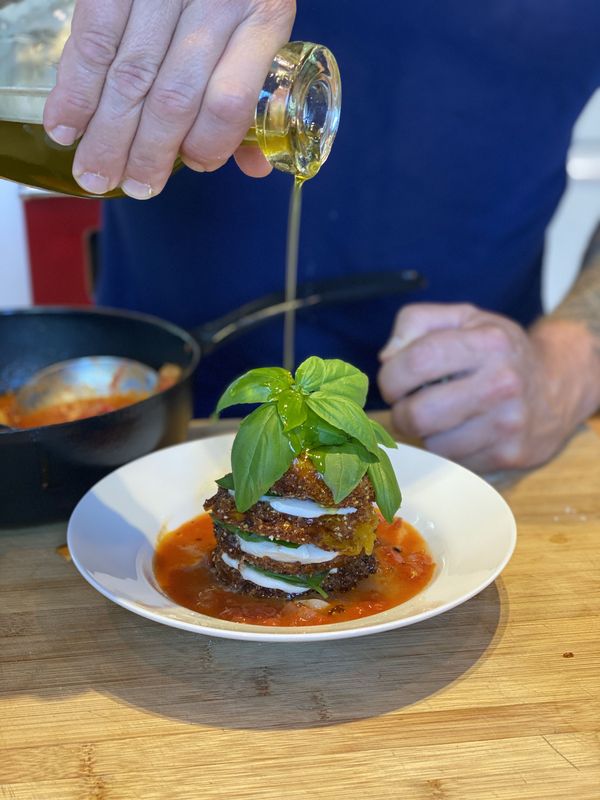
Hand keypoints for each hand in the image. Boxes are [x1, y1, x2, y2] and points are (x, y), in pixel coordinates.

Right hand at [43, 0, 295, 197]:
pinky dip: (74, 89)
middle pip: (172, 98)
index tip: (193, 165)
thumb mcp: (261, 27)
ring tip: (93, 174)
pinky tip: (64, 127)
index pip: (228, 102)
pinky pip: (91, 39)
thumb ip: (258, 94)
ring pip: (128, 76)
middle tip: (132, 187)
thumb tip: (255, 167)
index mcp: (261, 15)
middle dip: (146, 154)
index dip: (207, 145)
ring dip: (107, 134)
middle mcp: (214, 0)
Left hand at [377, 303, 599, 472]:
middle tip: (408, 404)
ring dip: (425, 433)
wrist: (558, 384)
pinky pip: (453, 461)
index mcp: (488, 342)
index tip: (393, 381)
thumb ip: (415, 322)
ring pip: (432, 443)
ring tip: (440, 415)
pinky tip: (460, 431)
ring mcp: (507, 424)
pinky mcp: (508, 455)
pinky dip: (447, 449)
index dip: (391, 376)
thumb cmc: (497, 350)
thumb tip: (387, 358)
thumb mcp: (462, 318)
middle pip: (418, 413)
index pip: (416, 361)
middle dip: (400, 412)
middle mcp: (502, 383)